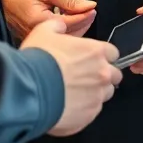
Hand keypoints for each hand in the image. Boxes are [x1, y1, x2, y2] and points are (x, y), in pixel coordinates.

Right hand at [2, 0, 95, 39]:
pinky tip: (72, 23)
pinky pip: (56, 39)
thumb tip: (87, 5)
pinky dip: (67, 31)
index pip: (70, 22)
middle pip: (69, 34)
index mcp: (40, 22)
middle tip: (91, 12)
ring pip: (64, 39)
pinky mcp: (36, 41)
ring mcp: (37, 40)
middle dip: (83, 23)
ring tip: (84, 16)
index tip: (93, 9)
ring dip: (77, 28)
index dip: (84, 15)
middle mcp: (38, 34)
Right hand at [21, 17, 121, 136]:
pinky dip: (83, 110)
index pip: (113, 53)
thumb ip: (57, 26)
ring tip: (74, 94)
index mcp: (96, 51)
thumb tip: (61, 26)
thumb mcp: (43, 31)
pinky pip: (92, 112)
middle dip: (103, 76)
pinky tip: (67, 107)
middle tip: (84, 78)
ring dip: (94, 93)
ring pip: (105, 95)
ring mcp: (97, 96)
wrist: (28, 90)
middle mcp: (102, 74)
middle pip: (114, 75)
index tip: (91, 60)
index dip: (102, 56)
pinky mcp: (89, 116)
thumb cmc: (37, 60)